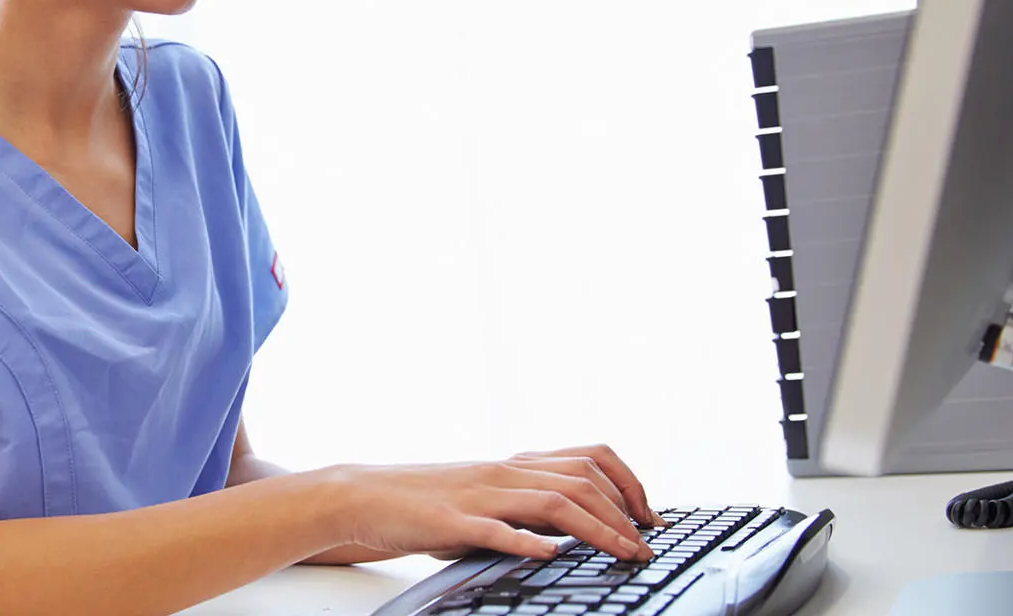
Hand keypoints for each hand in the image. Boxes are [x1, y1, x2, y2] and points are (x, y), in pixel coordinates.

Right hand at [316, 458, 656, 562]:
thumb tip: (572, 529)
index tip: (650, 517)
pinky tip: (550, 553)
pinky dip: (527, 540)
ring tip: (623, 553)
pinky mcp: (451, 521)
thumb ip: (525, 506)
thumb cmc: (423, 503)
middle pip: (582, 479)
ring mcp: (478, 496)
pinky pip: (495, 529)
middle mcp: (502, 473)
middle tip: (646, 545)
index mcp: (513, 465)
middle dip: (625, 512)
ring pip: (552, 501)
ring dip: (597, 528)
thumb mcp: (484, 498)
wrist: (362, 497)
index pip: (588, 459)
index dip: (628, 484)